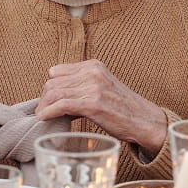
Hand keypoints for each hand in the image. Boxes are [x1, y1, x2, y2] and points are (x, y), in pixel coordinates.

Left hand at [37, 59, 167, 154]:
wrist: (144, 121)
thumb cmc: (121, 109)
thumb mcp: (101, 88)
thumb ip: (80, 87)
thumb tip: (55, 97)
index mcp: (93, 66)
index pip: (56, 72)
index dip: (49, 88)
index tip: (47, 101)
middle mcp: (92, 73)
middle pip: (53, 82)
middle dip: (44, 98)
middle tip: (42, 111)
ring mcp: (93, 87)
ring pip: (54, 93)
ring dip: (43, 107)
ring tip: (42, 116)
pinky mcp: (93, 104)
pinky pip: (61, 105)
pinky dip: (48, 112)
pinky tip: (44, 118)